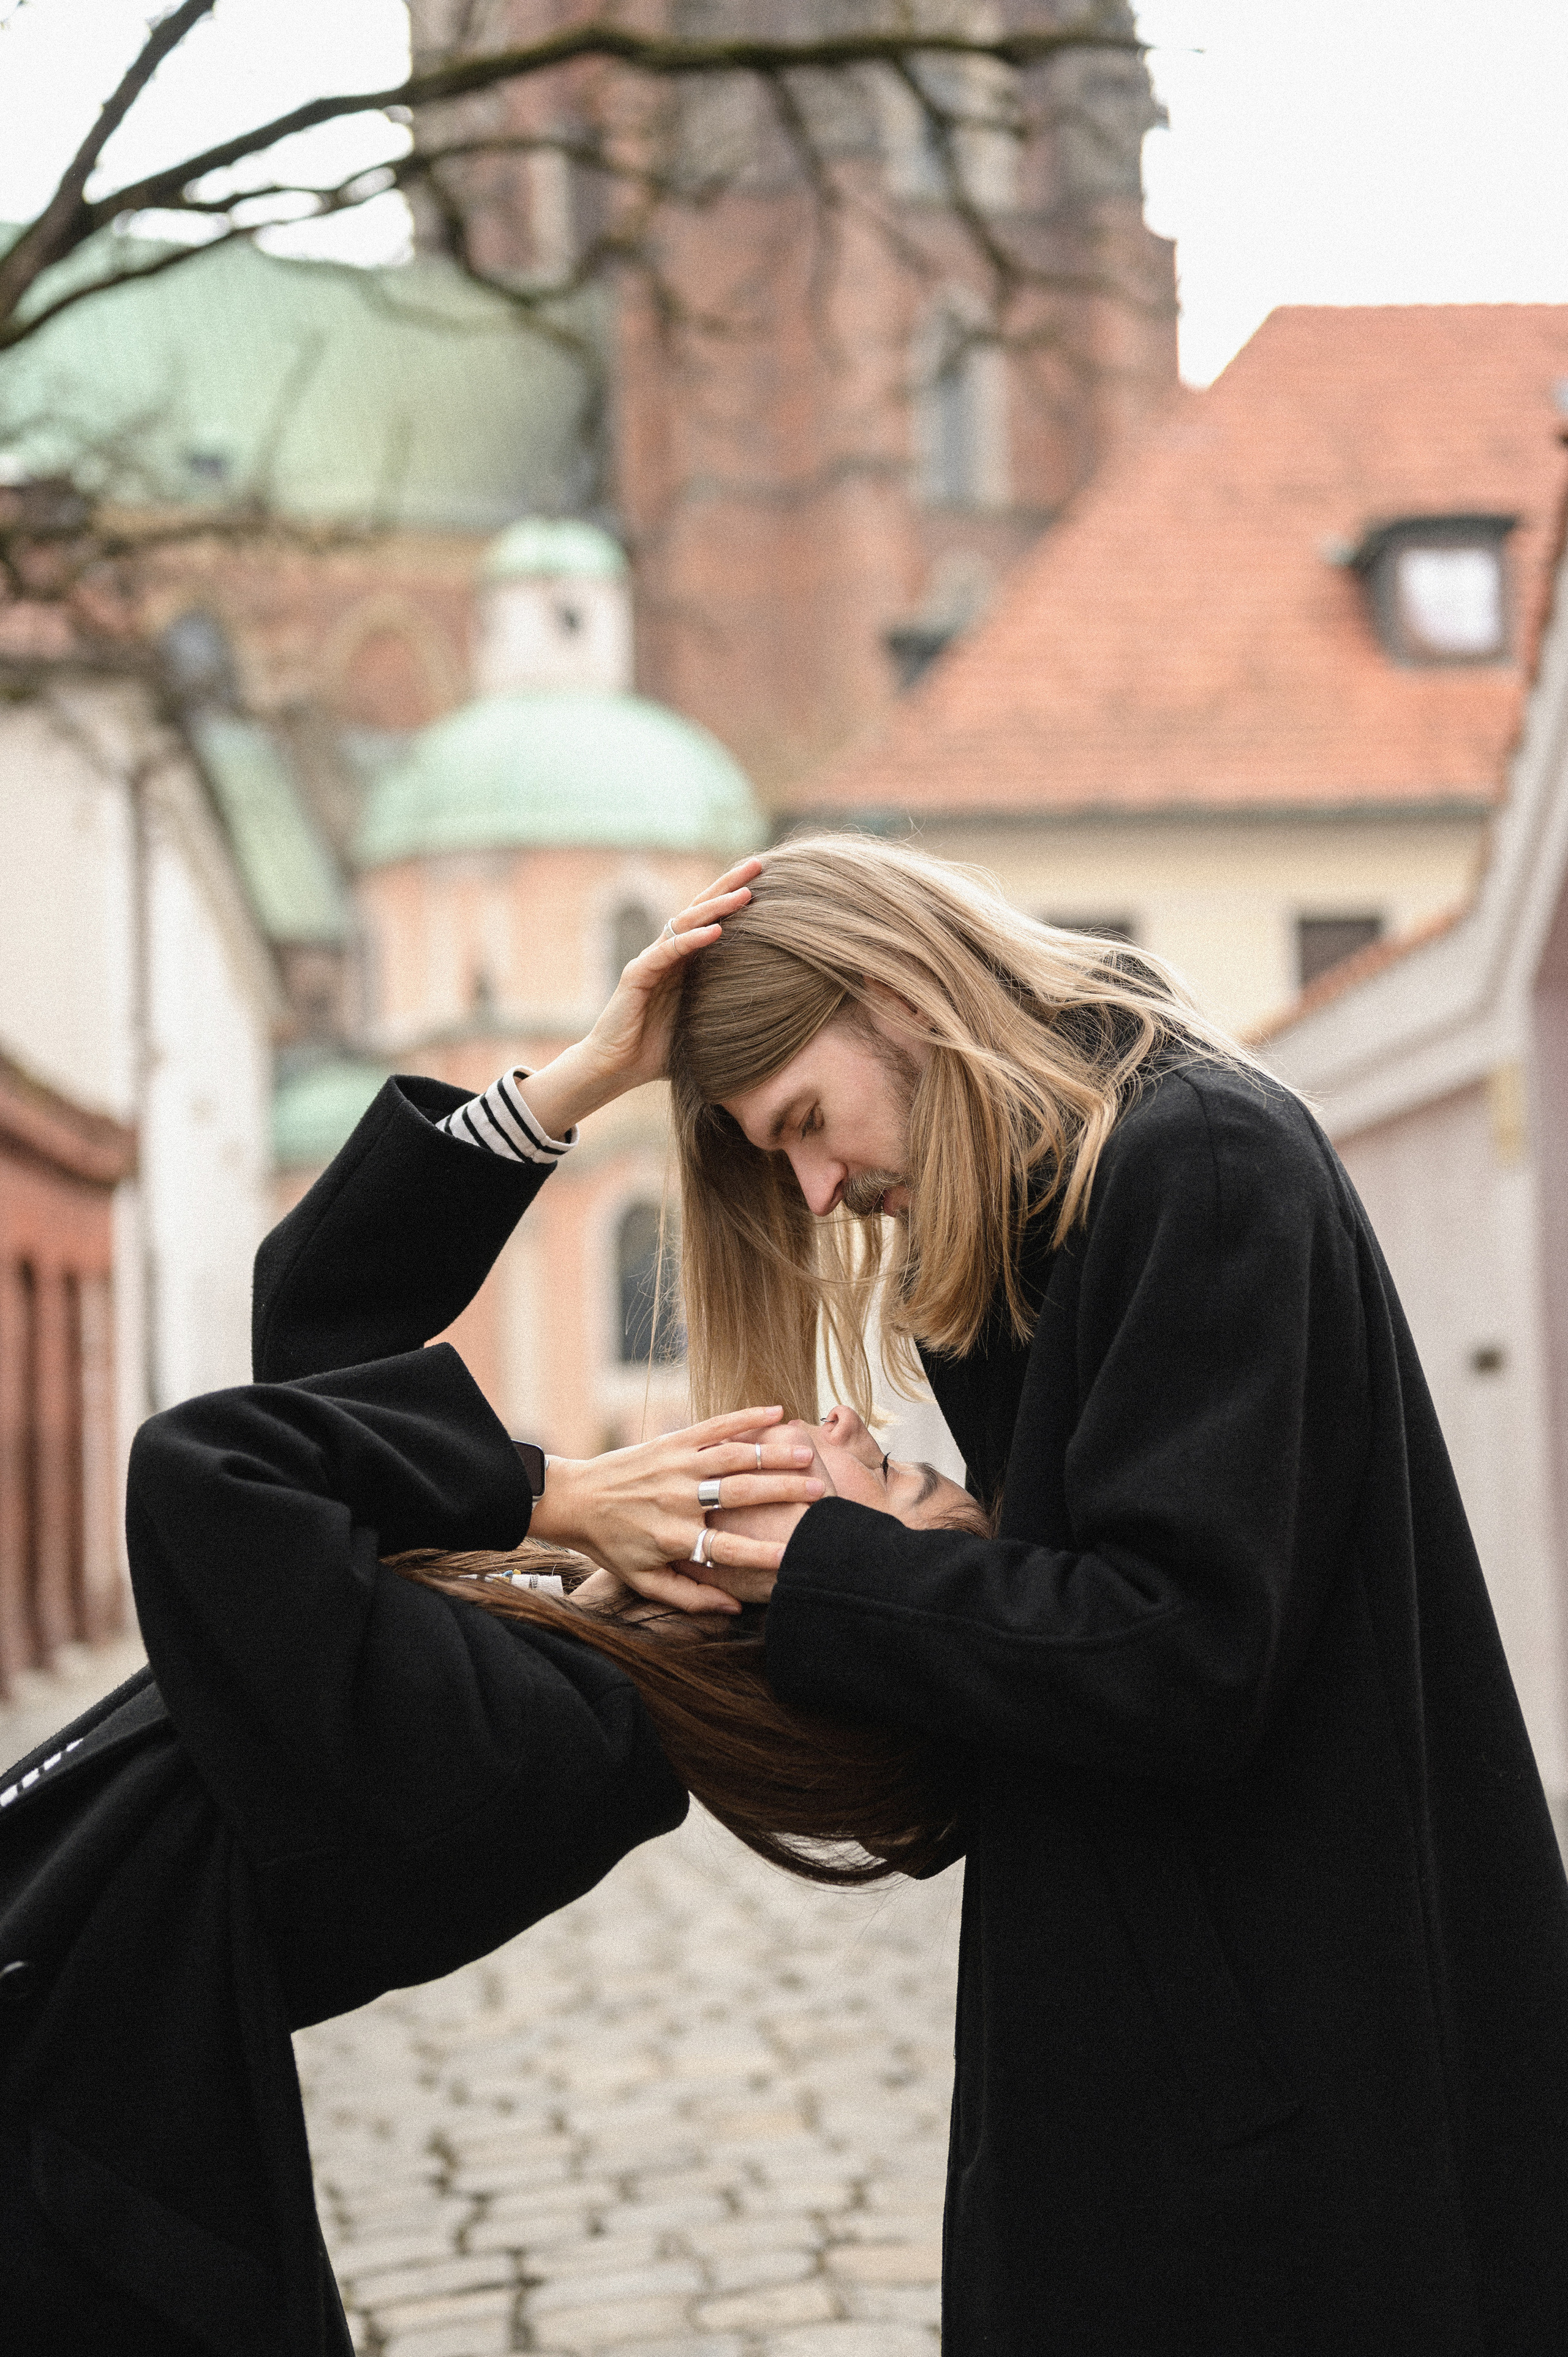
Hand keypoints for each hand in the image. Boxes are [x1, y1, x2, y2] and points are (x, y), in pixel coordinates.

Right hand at [513, 858, 761, 1139]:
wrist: (616, 1070)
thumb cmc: (660, 1052)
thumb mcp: (705, 1027)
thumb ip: (729, 1013)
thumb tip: (777, 1017)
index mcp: (686, 963)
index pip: (713, 921)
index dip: (735, 899)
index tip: (767, 881)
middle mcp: (668, 955)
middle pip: (700, 910)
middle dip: (729, 886)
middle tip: (758, 865)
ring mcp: (651, 961)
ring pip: (685, 924)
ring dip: (716, 907)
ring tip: (745, 894)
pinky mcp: (637, 976)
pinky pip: (667, 952)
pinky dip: (692, 940)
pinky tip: (716, 931)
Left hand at [529, 1405, 823, 1613]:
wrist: (573, 1500)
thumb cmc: (612, 1545)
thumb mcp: (644, 1581)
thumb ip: (689, 1596)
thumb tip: (734, 1608)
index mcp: (674, 1538)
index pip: (727, 1548)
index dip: (762, 1553)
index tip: (795, 1555)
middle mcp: (677, 1499)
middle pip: (739, 1494)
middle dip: (781, 1491)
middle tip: (818, 1491)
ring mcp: (675, 1466)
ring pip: (731, 1456)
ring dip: (771, 1453)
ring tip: (805, 1453)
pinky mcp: (671, 1442)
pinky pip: (714, 1427)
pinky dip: (745, 1417)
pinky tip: (775, 1412)